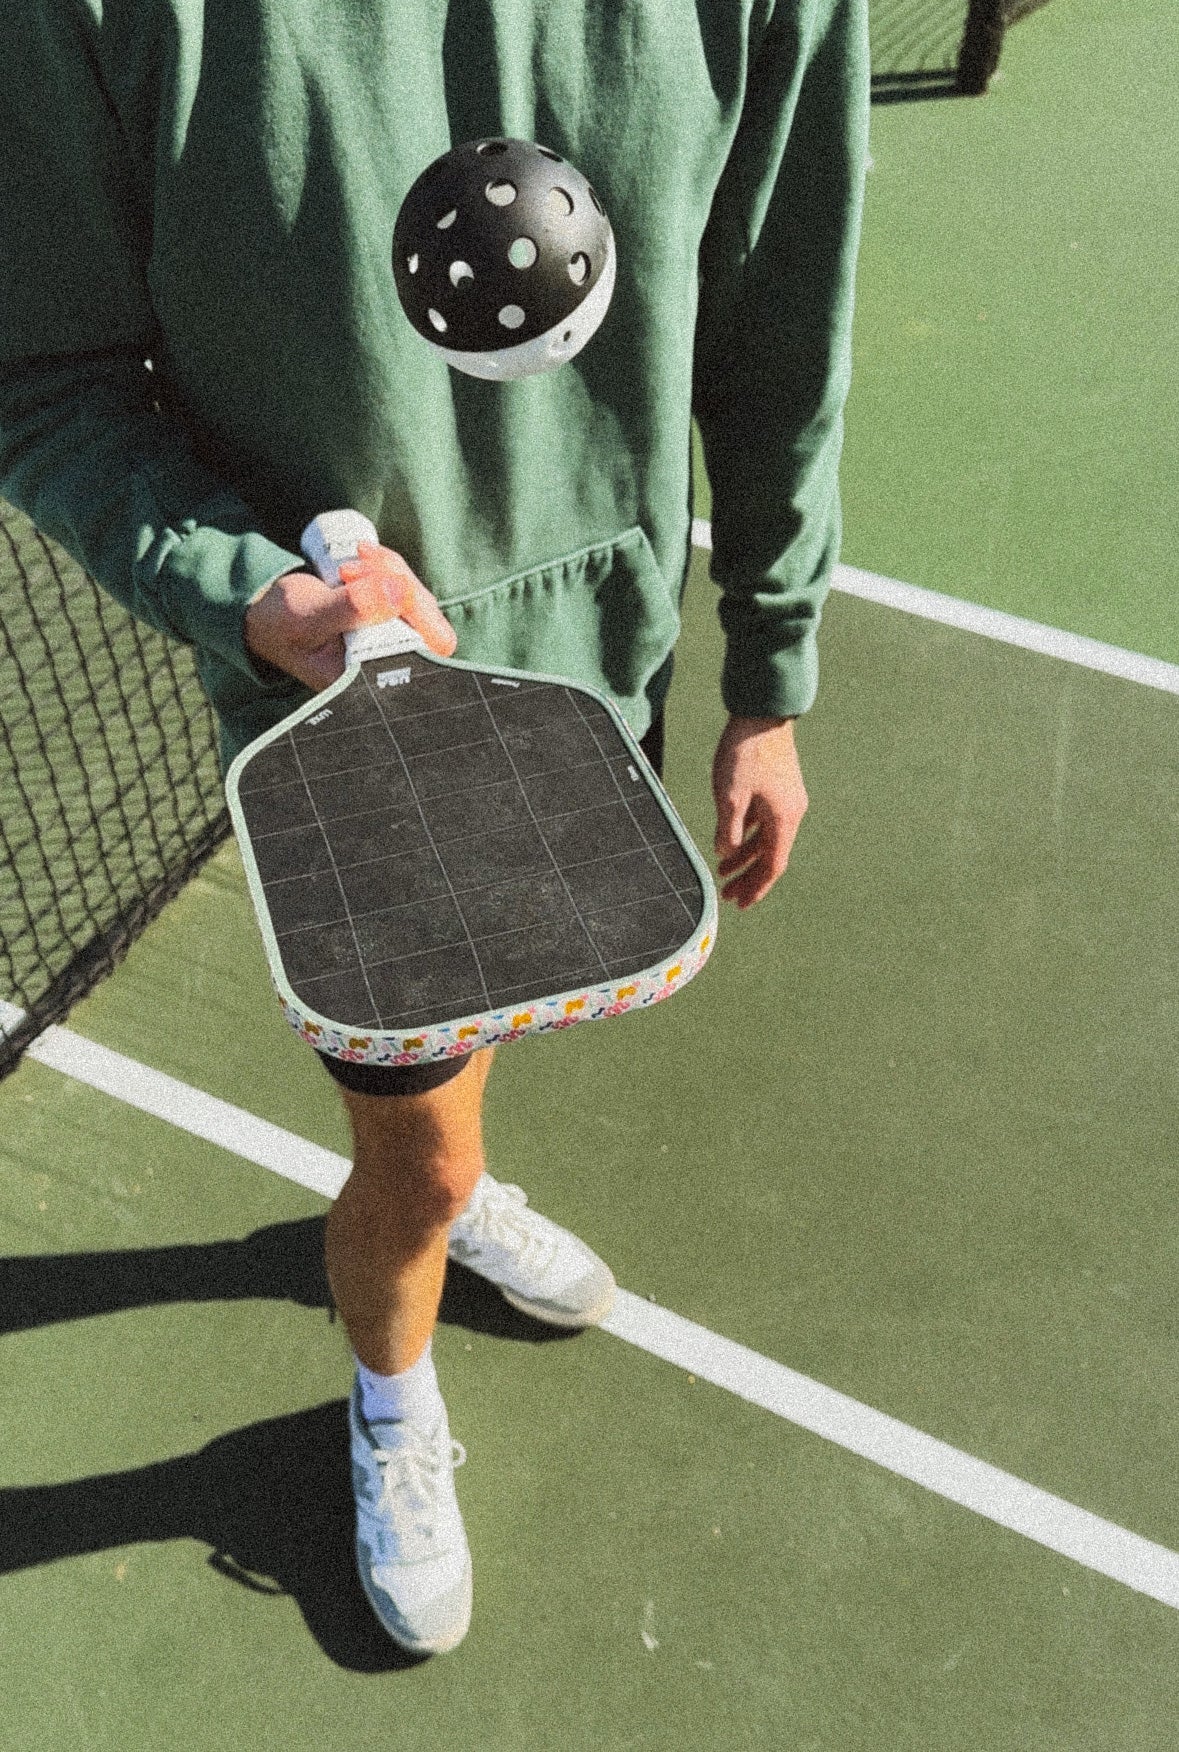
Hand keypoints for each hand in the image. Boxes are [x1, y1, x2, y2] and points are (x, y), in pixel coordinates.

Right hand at [244, 540, 457, 690]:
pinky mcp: (389, 613)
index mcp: (373, 678)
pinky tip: (360, 556)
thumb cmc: (283, 625)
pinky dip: (385, 565)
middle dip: (397, 583)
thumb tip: (399, 592)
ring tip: (347, 565)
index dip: (418, 613)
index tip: (386, 585)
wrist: (269, 612)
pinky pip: (403, 583)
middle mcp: (389, 662)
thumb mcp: (307, 616)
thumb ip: (351, 608)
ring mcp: (393, 636)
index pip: (428, 651)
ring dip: (388, 570)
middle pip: (429, 620)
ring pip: (416, 596)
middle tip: (352, 568)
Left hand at [711, 715, 807, 907]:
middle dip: (749, 877)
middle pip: (770, 855)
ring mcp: (785, 798)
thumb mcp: (729, 795)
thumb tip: (725, 853)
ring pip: (765, 837)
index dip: (756, 887)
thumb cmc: (746, 753)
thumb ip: (728, 829)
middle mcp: (790, 812)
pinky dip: (747, 834)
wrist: (762, 713)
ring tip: (722, 869)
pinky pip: (763, 821)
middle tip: (728, 894)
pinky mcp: (777, 786)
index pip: (773, 866)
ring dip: (745, 855)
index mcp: (784, 819)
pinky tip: (730, 839)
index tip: (740, 903)